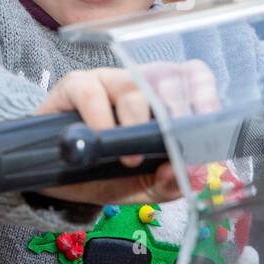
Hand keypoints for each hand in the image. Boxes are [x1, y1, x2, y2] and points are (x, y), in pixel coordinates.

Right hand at [32, 61, 220, 206]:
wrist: (57, 182)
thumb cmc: (105, 174)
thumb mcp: (143, 186)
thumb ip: (168, 183)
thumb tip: (186, 173)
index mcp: (162, 100)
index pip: (191, 76)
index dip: (203, 91)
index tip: (206, 117)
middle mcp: (137, 83)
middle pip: (166, 77)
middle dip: (174, 110)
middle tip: (171, 141)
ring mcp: (106, 81)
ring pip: (131, 87)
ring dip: (135, 122)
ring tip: (130, 158)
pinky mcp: (74, 85)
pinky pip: (91, 92)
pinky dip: (99, 118)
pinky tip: (101, 139)